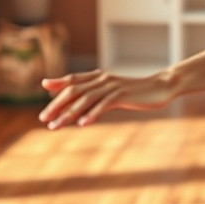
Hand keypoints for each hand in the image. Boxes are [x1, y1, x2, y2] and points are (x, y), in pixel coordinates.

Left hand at [38, 69, 173, 129]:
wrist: (161, 88)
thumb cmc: (136, 92)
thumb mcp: (114, 92)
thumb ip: (97, 94)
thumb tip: (80, 103)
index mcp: (100, 76)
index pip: (73, 79)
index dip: (58, 83)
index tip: (44, 90)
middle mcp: (103, 79)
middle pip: (74, 90)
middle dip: (56, 105)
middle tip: (43, 119)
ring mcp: (112, 87)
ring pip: (85, 99)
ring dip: (68, 114)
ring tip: (56, 126)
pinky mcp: (122, 96)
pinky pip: (103, 105)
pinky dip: (92, 114)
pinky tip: (82, 124)